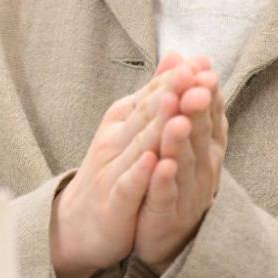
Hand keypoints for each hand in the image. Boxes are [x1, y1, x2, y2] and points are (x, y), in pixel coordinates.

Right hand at [50, 55, 196, 277]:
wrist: (77, 221)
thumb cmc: (112, 169)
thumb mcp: (131, 126)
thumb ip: (154, 93)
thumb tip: (178, 56)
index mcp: (122, 120)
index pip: (151, 94)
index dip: (175, 79)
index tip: (200, 62)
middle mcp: (115, 140)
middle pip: (147, 115)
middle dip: (171, 95)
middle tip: (194, 76)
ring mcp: (112, 171)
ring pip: (140, 147)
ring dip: (160, 129)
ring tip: (180, 111)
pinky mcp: (113, 203)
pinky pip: (128, 186)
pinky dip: (141, 173)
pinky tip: (155, 161)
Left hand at [135, 54, 226, 269]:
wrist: (167, 233)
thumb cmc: (177, 176)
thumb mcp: (180, 133)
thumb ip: (180, 95)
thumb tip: (180, 53)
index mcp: (205, 144)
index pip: (209, 112)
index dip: (207, 91)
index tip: (204, 67)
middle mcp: (202, 165)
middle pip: (199, 133)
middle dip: (197, 109)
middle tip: (195, 86)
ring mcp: (186, 191)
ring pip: (184, 162)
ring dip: (180, 140)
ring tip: (176, 120)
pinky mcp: (166, 214)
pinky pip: (165, 195)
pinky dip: (164, 180)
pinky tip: (159, 166)